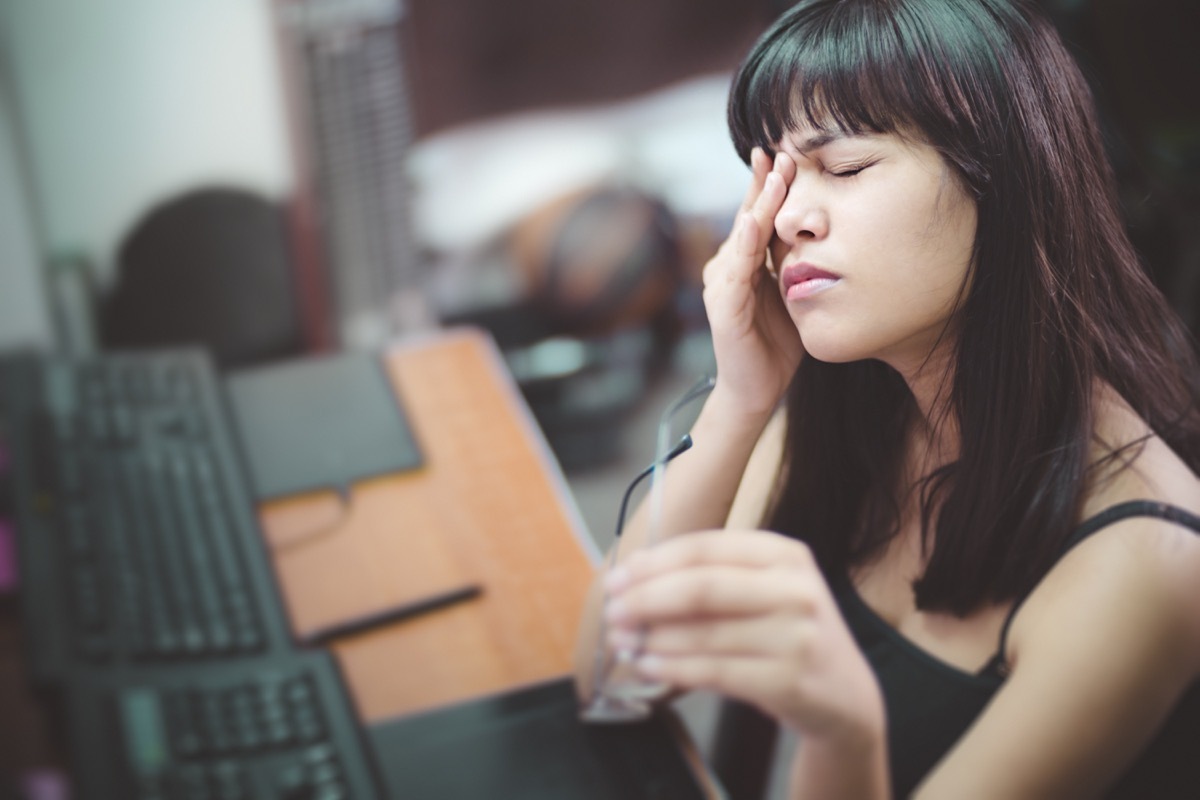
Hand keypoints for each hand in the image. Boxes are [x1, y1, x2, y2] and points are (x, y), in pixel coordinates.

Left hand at [603, 530, 883, 746]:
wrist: (846, 697)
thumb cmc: (788, 635)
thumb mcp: (766, 591)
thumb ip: (712, 577)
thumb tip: (633, 576)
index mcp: (785, 555)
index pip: (706, 548)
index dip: (654, 563)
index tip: (617, 578)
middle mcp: (796, 590)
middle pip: (702, 587)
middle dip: (646, 599)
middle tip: (612, 612)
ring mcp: (796, 636)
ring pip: (704, 633)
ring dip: (653, 639)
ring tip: (622, 642)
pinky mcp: (789, 681)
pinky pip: (714, 671)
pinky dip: (673, 668)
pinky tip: (648, 666)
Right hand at [702, 149, 804, 417]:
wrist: (756, 390)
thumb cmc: (775, 343)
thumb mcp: (792, 291)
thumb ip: (794, 261)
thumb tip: (816, 225)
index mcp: (745, 261)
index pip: (758, 214)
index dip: (770, 184)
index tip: (786, 150)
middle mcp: (727, 267)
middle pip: (748, 216)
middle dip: (763, 183)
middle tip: (779, 149)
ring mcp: (721, 285)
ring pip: (742, 237)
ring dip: (757, 205)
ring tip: (773, 175)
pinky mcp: (723, 308)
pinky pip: (737, 271)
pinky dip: (745, 245)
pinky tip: (753, 223)